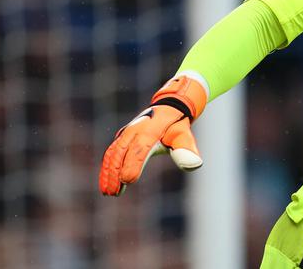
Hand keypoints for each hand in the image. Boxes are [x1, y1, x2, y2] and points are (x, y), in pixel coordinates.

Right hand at [99, 74, 206, 195]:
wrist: (166, 108)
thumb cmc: (176, 125)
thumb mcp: (184, 134)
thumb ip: (187, 149)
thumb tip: (195, 164)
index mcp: (150, 129)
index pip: (140, 148)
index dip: (133, 163)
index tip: (129, 180)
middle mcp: (134, 130)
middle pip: (121, 152)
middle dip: (116, 172)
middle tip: (115, 193)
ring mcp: (125, 133)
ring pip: (112, 154)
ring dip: (108, 173)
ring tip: (108, 192)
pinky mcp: (120, 138)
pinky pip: (110, 154)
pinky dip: (106, 169)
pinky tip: (106, 185)